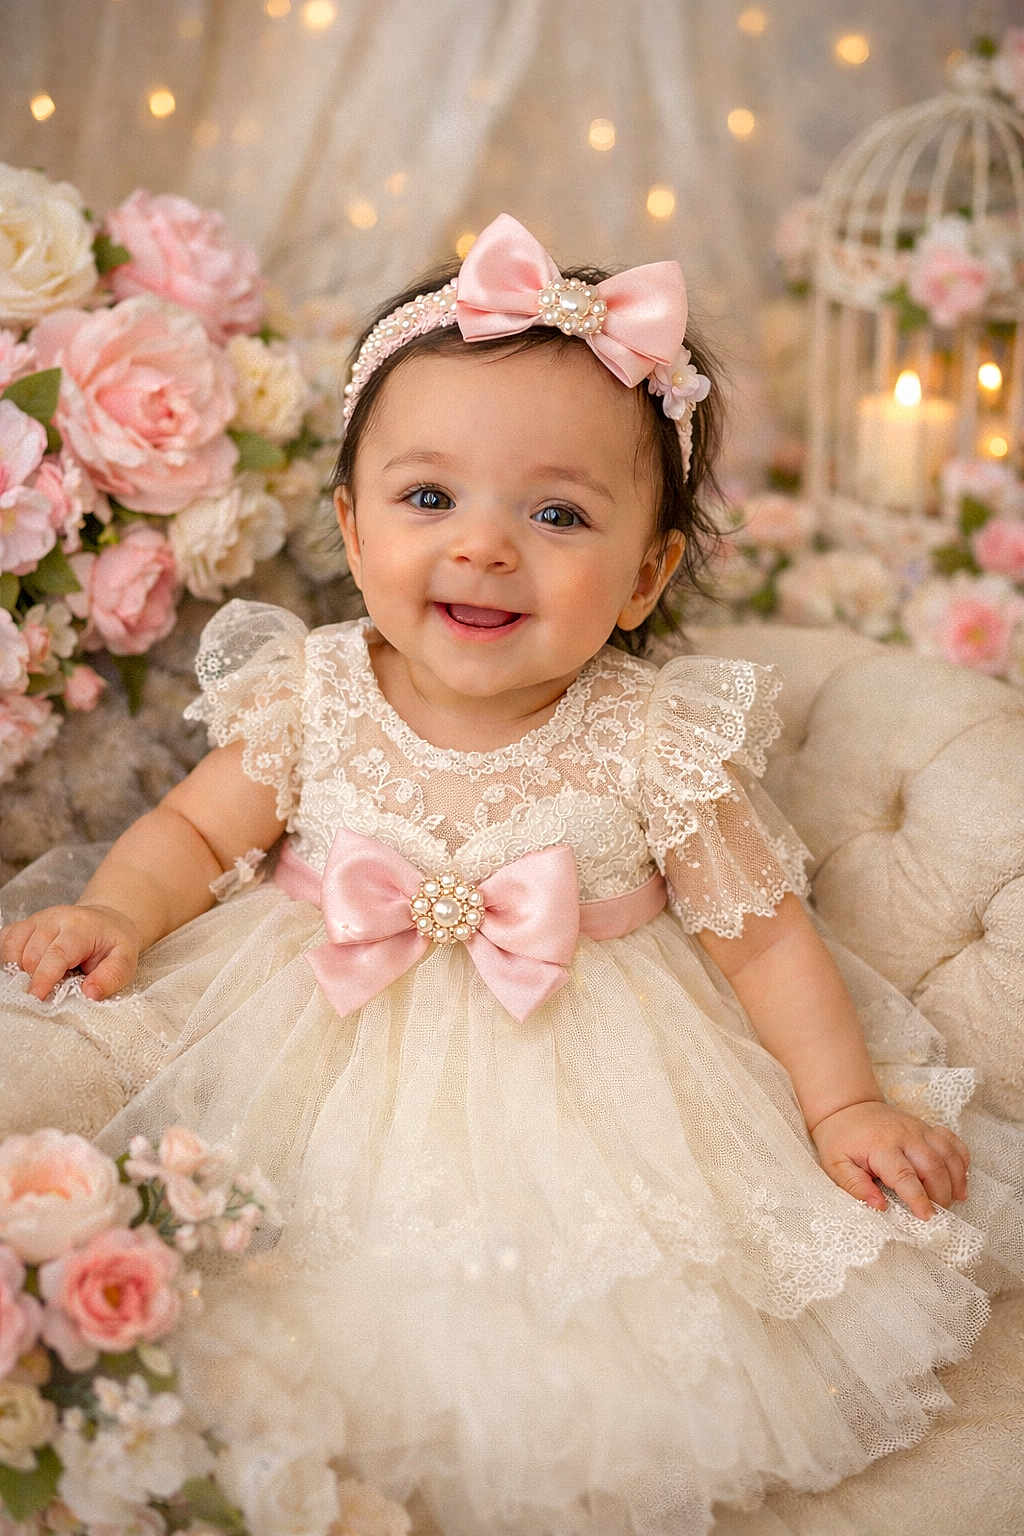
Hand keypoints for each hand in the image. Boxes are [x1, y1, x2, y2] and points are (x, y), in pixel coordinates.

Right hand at [0, 904, 140, 1001]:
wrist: (106, 921)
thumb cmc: (113, 944)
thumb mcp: (125, 961)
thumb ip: (111, 977)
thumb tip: (90, 994)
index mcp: (80, 928)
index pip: (56, 954)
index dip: (44, 978)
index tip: (36, 999)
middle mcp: (54, 919)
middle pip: (31, 954)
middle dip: (34, 979)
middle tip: (47, 995)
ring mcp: (36, 920)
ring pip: (13, 948)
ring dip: (20, 970)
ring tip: (38, 983)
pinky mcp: (25, 925)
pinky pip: (5, 941)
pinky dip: (8, 959)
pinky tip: (23, 971)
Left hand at [809, 1099, 969, 1221]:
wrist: (847, 1107)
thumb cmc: (840, 1139)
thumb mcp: (836, 1164)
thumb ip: (855, 1186)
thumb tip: (879, 1206)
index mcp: (881, 1147)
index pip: (905, 1176)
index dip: (919, 1199)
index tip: (927, 1218)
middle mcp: (905, 1136)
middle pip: (933, 1167)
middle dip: (941, 1194)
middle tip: (939, 1213)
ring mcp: (919, 1129)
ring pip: (948, 1154)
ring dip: (956, 1179)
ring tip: (955, 1200)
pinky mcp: (927, 1127)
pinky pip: (952, 1141)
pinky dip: (961, 1159)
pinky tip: (960, 1177)